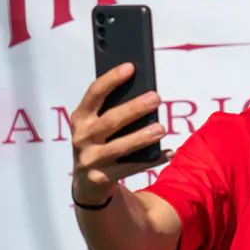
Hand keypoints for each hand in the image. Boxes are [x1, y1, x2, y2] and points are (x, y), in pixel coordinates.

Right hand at [70, 63, 170, 204]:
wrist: (87, 182)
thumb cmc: (99, 143)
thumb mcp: (97, 125)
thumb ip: (112, 110)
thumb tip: (144, 92)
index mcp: (80, 118)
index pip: (94, 94)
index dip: (111, 79)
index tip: (131, 67)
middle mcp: (82, 137)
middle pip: (110, 120)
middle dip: (134, 108)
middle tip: (156, 98)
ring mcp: (91, 159)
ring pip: (120, 147)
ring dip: (142, 137)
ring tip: (161, 128)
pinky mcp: (102, 178)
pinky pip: (132, 168)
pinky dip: (152, 160)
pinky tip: (168, 152)